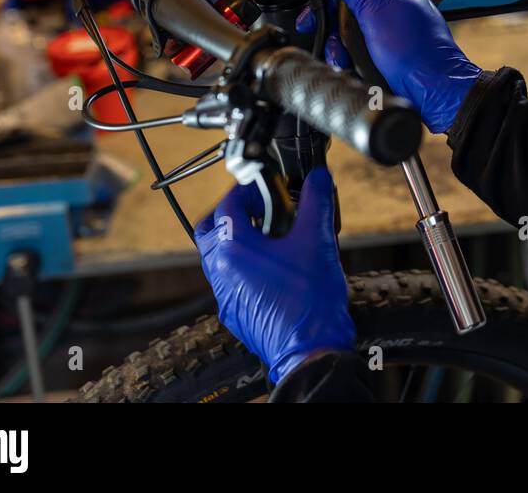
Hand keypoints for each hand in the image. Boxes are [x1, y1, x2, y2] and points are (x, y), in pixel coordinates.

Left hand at [195, 168, 354, 383]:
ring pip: (216, 256)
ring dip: (235, 239)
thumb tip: (318, 179)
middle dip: (230, 212)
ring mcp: (224, 294)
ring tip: (268, 235)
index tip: (267, 185)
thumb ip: (316, 201)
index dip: (248, 188)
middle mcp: (221, 270)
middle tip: (257, 208)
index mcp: (234, 248)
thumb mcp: (317, 239)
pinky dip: (240, 265)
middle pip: (209, 229)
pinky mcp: (234, 311)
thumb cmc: (309, 298)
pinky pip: (227, 279)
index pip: (228, 203)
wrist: (309, 348)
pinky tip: (270, 266)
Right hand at [323, 0, 481, 133]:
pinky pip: (361, 50)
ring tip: (343, 59)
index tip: (314, 12)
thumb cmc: (416, 51)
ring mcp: (393, 30)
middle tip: (328, 38)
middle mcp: (395, 7)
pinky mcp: (390, 51)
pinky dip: (352, 59)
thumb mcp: (374, 12)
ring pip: (352, 32)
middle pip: (349, 9)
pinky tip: (352, 67)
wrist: (432, 90)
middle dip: (334, 28)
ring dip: (341, 47)